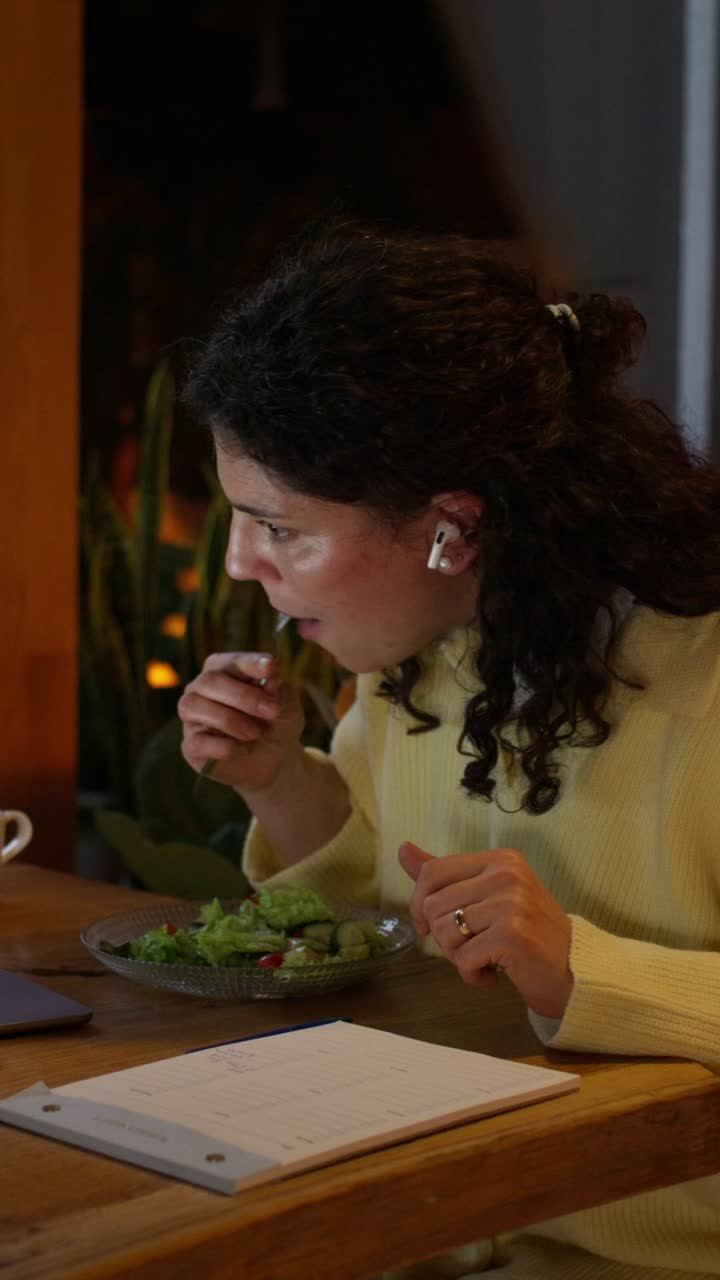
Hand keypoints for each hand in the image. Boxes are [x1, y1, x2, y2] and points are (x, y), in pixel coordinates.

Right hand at [179, 652, 304, 794]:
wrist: (275, 758)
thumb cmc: (277, 722)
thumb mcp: (287, 704)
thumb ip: (279, 691)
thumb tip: (270, 681)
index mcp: (224, 670)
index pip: (232, 662)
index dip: (250, 663)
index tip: (270, 667)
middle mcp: (201, 688)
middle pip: (210, 681)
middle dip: (243, 696)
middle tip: (273, 711)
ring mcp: (192, 716)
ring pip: (196, 707)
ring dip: (232, 720)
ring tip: (257, 733)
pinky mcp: (191, 746)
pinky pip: (198, 742)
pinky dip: (225, 747)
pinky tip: (244, 749)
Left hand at [398, 842, 572, 1017]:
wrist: (575, 971)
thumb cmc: (529, 933)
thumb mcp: (488, 895)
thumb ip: (446, 875)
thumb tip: (403, 850)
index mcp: (499, 860)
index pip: (432, 872)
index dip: (419, 904)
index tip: (429, 925)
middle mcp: (505, 875)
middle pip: (433, 906)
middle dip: (444, 937)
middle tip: (472, 947)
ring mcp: (511, 903)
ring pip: (445, 934)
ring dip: (459, 957)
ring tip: (486, 958)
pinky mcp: (512, 935)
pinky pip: (463, 959)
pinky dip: (472, 975)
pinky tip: (493, 975)